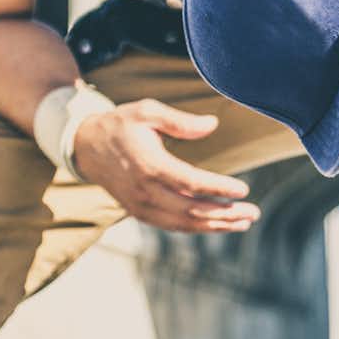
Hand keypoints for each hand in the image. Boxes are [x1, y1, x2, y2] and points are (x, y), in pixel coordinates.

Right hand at [68, 100, 261, 232]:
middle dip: (225, 214)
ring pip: (184, 223)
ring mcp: (140, 206)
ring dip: (216, 226)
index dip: (219, 188)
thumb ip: (180, 120)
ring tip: (243, 222)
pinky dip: (197, 227)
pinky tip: (218, 224)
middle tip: (253, 212)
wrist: (85, 146)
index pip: (191, 183)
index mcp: (149, 165)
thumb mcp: (147, 111)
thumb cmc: (121, 124)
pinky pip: (172, 225)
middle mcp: (145, 191)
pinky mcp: (139, 212)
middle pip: (191, 210)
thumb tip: (212, 124)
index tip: (243, 189)